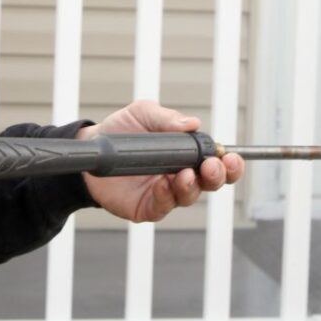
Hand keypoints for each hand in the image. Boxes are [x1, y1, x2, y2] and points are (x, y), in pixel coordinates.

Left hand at [77, 99, 243, 222]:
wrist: (91, 148)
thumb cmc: (121, 129)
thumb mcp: (143, 113)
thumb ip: (166, 118)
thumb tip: (192, 124)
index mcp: (186, 152)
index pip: (216, 160)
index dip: (228, 162)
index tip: (230, 157)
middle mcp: (181, 174)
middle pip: (211, 182)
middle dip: (218, 176)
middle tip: (212, 166)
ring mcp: (165, 192)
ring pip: (189, 196)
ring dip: (192, 186)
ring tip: (185, 175)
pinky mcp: (147, 207)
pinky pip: (162, 206)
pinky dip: (166, 196)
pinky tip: (163, 185)